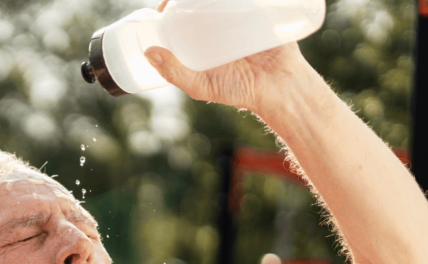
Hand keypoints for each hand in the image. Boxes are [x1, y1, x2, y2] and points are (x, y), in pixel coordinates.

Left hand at [144, 0, 307, 114]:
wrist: (279, 87)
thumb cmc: (239, 90)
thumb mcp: (201, 85)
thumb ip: (174, 72)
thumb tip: (148, 52)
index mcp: (199, 40)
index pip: (179, 16)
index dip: (170, 6)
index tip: (165, 5)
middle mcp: (216, 25)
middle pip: (197, 1)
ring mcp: (237, 15)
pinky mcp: (258, 8)